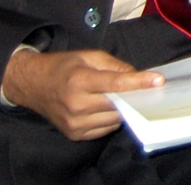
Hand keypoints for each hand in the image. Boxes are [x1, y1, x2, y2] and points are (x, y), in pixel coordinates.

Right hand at [1, 47, 161, 140]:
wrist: (32, 85)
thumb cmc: (62, 67)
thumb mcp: (88, 56)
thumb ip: (115, 66)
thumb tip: (138, 76)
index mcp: (79, 81)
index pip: (115, 85)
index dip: (139, 82)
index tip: (158, 80)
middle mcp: (76, 105)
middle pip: (117, 105)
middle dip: (136, 97)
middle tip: (150, 90)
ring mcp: (74, 124)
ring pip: (114, 120)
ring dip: (125, 109)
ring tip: (129, 97)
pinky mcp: (75, 134)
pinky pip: (104, 130)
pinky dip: (112, 119)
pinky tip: (111, 108)